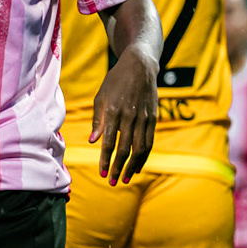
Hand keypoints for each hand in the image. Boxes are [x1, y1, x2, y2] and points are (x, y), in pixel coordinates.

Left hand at [91, 50, 156, 183]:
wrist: (140, 65)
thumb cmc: (116, 81)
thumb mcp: (101, 96)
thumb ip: (98, 120)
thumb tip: (93, 141)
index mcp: (114, 111)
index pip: (109, 142)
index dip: (105, 160)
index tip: (102, 173)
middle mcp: (129, 116)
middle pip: (125, 149)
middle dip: (118, 168)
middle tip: (113, 182)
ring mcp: (143, 117)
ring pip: (140, 149)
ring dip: (132, 166)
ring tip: (125, 179)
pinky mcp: (153, 118)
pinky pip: (149, 142)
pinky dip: (144, 156)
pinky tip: (137, 166)